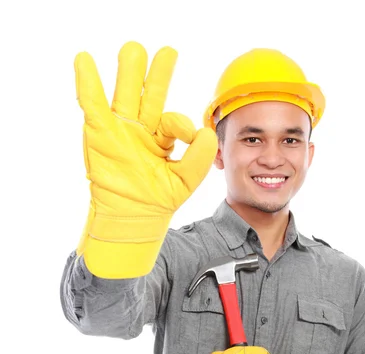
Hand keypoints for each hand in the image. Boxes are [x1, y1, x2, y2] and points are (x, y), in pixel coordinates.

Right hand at [74, 41, 217, 277]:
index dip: (180, 124)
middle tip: (168, 53)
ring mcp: (119, 129)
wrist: (132, 217)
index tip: (188, 136)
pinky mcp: (99, 133)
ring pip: (124, 94)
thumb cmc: (157, 201)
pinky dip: (88, 82)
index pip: (172, 119)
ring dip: (128, 72)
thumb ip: (199, 158)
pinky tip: (84, 60)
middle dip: (157, 75)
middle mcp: (140, 129)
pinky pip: (93, 104)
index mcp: (160, 138)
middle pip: (148, 94)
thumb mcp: (185, 180)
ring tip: (134, 49)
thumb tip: (205, 132)